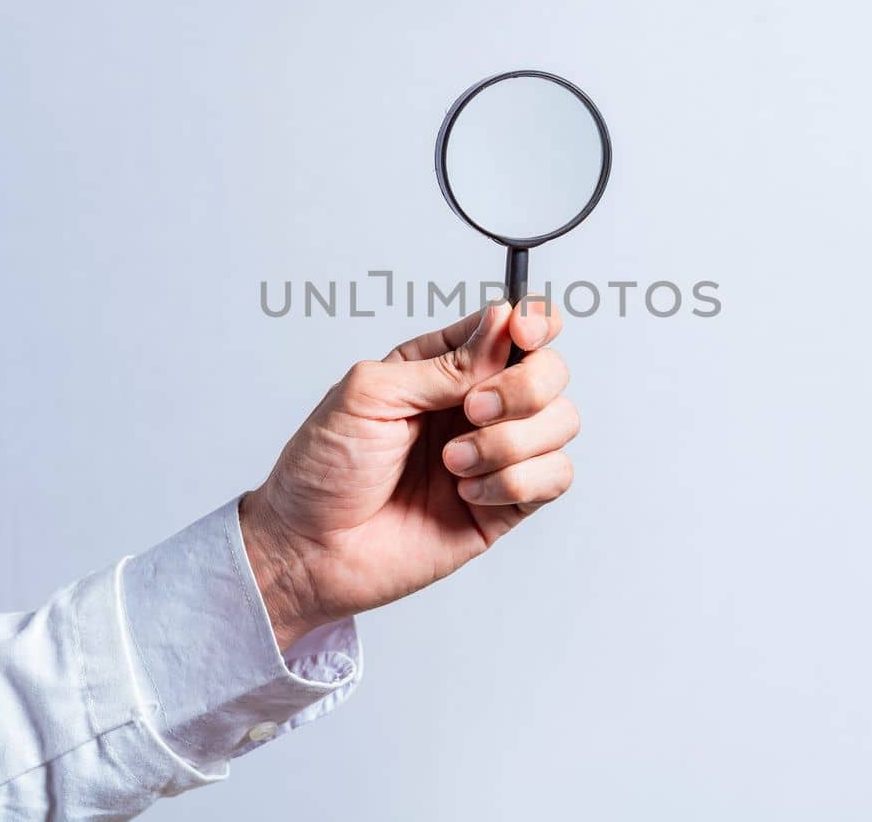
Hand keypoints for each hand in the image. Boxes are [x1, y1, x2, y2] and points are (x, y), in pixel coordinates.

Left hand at [239, 300, 578, 649]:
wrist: (310, 550)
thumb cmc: (323, 469)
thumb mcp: (370, 393)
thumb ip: (444, 362)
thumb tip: (504, 323)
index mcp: (442, 366)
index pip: (514, 326)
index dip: (535, 321)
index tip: (525, 332)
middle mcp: (476, 405)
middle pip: (551, 371)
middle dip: (524, 387)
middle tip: (472, 410)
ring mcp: (495, 454)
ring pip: (561, 422)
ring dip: (510, 442)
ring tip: (453, 463)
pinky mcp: (506, 504)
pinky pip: (555, 477)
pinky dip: (515, 482)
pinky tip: (468, 494)